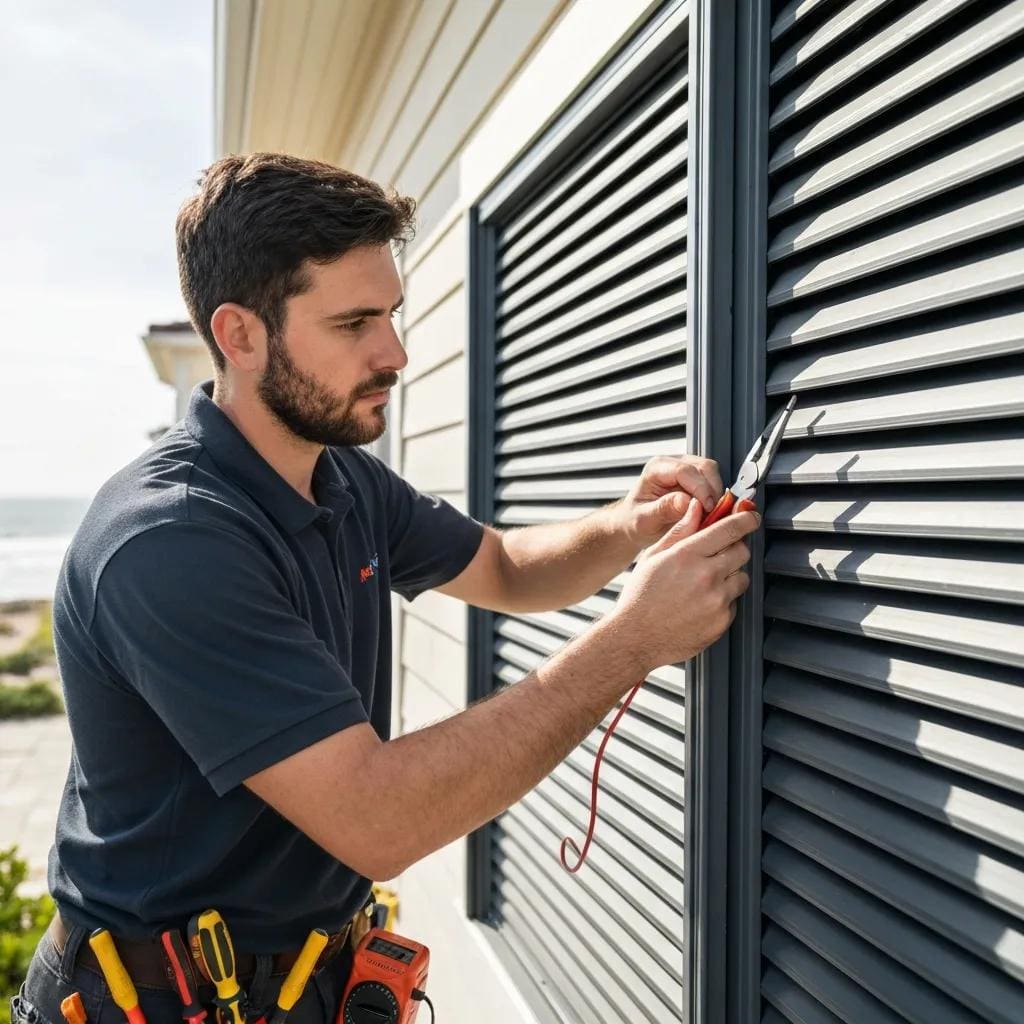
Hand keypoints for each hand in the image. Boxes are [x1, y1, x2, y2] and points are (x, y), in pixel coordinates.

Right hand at [609, 498, 758, 672]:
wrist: (635, 638)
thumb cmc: (641, 597)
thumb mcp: (654, 556)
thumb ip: (680, 530)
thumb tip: (697, 508)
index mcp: (688, 555)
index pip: (730, 529)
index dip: (746, 519)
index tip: (750, 517)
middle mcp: (706, 576)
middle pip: (742, 551)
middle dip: (734, 548)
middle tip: (717, 555)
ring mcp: (717, 601)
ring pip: (742, 577)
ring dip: (730, 576)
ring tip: (704, 584)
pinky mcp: (722, 621)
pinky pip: (734, 602)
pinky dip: (723, 600)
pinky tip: (700, 603)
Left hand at [615, 456, 724, 549]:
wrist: (635, 524)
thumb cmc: (635, 521)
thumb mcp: (644, 520)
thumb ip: (663, 509)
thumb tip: (686, 501)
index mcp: (656, 468)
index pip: (685, 471)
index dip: (700, 489)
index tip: (707, 508)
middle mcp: (672, 463)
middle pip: (704, 467)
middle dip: (712, 491)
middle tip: (711, 515)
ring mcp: (686, 468)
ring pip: (712, 472)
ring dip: (716, 494)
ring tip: (708, 515)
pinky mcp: (697, 477)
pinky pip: (714, 481)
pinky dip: (716, 497)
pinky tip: (708, 513)